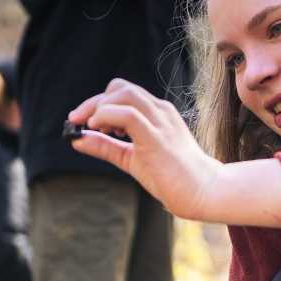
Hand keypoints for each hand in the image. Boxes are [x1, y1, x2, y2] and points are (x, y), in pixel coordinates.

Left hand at [68, 79, 225, 220]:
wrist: (203, 192)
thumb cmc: (172, 177)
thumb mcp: (131, 158)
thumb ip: (106, 147)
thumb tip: (76, 139)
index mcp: (157, 113)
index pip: (123, 92)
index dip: (98, 102)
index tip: (81, 120)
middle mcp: (159, 111)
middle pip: (120, 88)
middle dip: (93, 102)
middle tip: (77, 121)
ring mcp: (160, 121)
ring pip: (123, 94)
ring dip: (99, 107)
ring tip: (90, 127)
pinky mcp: (157, 137)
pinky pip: (127, 115)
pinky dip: (106, 117)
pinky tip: (98, 130)